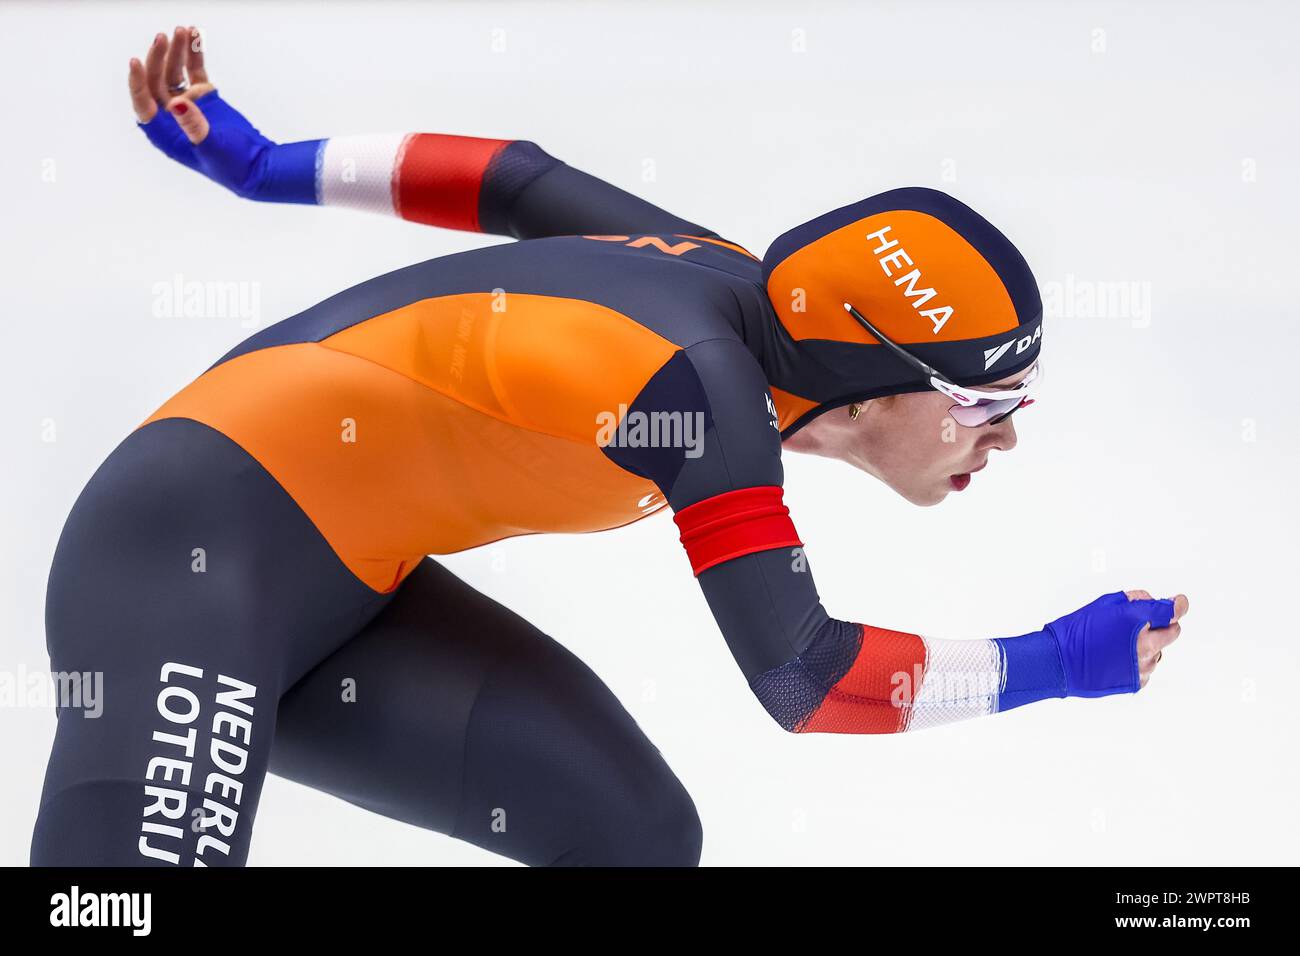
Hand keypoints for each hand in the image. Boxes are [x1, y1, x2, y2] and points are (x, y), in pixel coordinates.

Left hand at [127, 28, 279, 198]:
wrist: (258, 166)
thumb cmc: (232, 165)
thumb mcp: (212, 146)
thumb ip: (193, 124)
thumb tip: (177, 102)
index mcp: (164, 132)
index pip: (142, 102)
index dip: (137, 82)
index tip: (136, 61)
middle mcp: (171, 115)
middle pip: (156, 80)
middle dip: (159, 57)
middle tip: (166, 37)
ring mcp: (187, 104)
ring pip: (174, 71)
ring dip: (177, 51)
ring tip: (185, 30)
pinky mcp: (205, 97)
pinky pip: (195, 71)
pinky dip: (194, 54)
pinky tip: (196, 35)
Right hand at [1043, 589, 1188, 696]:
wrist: (1059, 661)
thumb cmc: (1077, 631)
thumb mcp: (1104, 603)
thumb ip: (1135, 600)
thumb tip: (1152, 603)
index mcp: (1138, 621)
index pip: (1173, 611)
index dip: (1177, 604)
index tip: (1178, 602)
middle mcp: (1146, 646)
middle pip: (1172, 631)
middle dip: (1162, 625)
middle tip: (1140, 623)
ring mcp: (1143, 666)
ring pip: (1160, 651)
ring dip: (1148, 644)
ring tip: (1120, 643)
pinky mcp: (1137, 682)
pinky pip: (1147, 667)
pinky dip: (1138, 660)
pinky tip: (1117, 657)